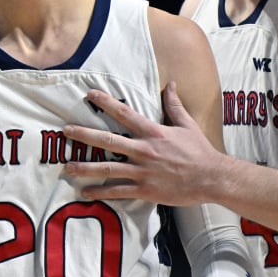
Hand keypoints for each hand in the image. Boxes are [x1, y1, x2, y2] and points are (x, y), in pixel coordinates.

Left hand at [63, 83, 223, 205]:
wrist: (212, 178)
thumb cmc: (199, 151)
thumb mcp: (187, 125)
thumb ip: (174, 105)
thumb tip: (170, 84)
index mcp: (153, 132)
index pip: (124, 113)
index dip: (106, 102)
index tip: (89, 95)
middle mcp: (144, 150)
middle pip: (108, 140)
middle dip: (84, 135)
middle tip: (65, 131)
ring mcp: (143, 171)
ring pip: (108, 169)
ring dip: (85, 167)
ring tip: (67, 167)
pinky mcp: (146, 190)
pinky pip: (118, 192)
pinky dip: (100, 193)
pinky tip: (85, 193)